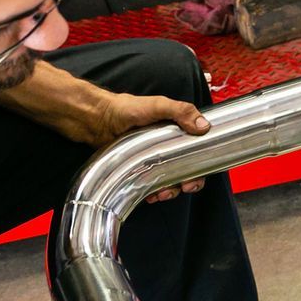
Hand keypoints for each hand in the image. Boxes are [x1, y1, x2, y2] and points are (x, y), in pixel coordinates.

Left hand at [94, 93, 210, 201]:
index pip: (196, 150)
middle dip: (188, 182)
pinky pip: (150, 186)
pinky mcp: (137, 169)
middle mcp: (166, 147)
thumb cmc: (125, 108)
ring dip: (170, 190)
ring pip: (168, 181)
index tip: (200, 174)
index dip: (202, 165)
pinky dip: (153, 193)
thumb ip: (181, 111)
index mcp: (176, 131)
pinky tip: (150, 194)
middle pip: (185, 170)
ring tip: (163, 192)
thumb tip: (203, 126)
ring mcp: (151, 159)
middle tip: (185, 186)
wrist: (98, 119)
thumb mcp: (157, 105)